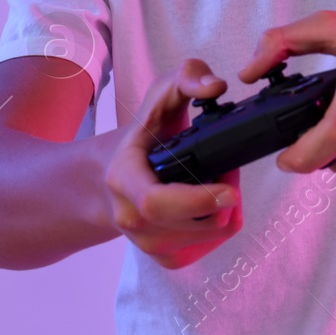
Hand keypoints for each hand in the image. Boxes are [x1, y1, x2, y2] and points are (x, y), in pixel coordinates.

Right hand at [103, 58, 243, 268]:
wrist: (106, 180)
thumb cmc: (140, 138)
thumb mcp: (159, 97)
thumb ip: (187, 78)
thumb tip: (216, 87)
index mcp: (123, 180)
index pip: (156, 202)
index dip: (197, 200)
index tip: (229, 188)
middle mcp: (131, 218)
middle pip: (194, 223)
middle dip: (223, 199)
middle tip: (228, 173)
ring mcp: (146, 243)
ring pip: (207, 236)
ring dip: (224, 209)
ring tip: (217, 181)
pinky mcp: (163, 256)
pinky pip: (207, 247)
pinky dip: (217, 224)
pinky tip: (208, 205)